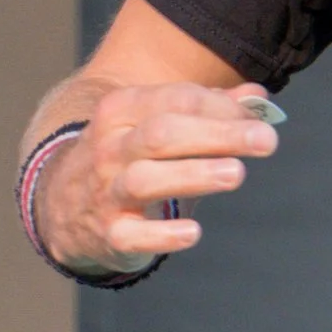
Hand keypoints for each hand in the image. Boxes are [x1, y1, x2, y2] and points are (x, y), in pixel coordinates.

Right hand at [32, 78, 282, 274]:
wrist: (64, 205)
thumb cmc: (131, 155)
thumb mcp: (156, 123)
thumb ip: (208, 109)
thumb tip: (258, 96)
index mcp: (122, 111)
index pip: (175, 100)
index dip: (221, 108)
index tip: (260, 120)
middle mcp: (110, 148)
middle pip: (162, 134)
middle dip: (217, 135)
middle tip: (267, 141)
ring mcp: (107, 192)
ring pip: (146, 180)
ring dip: (193, 175)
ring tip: (236, 174)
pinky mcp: (110, 234)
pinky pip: (133, 235)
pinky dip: (162, 235)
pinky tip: (193, 233)